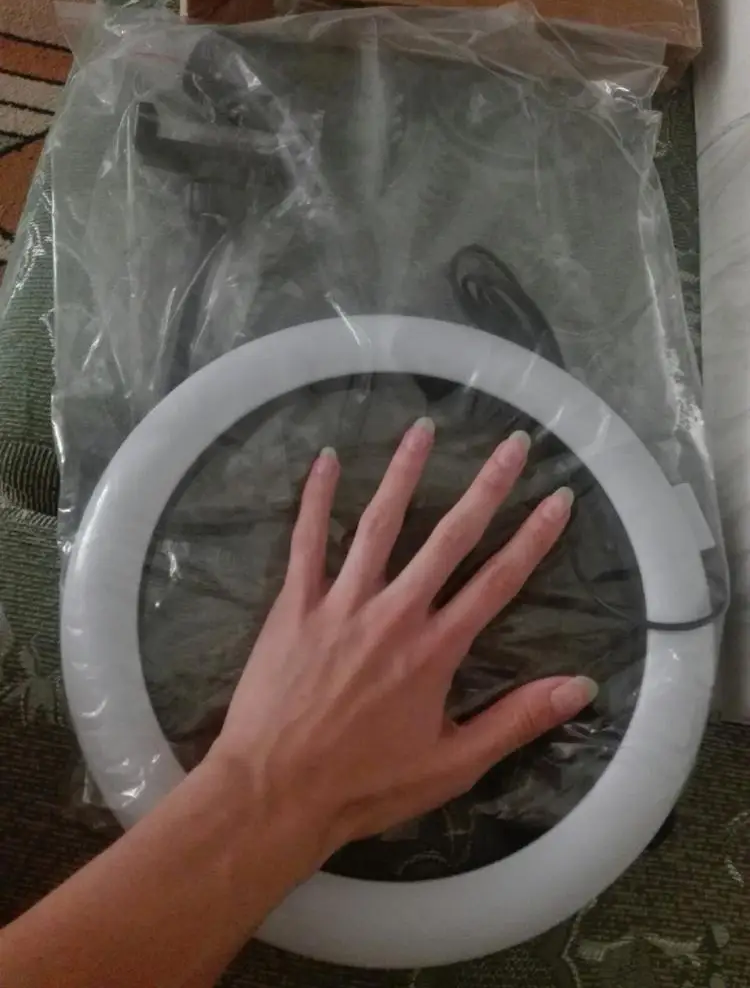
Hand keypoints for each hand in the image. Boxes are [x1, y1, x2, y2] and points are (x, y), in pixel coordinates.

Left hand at [211, 418, 595, 864]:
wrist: (276, 792)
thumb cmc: (366, 784)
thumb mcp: (454, 765)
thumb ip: (517, 721)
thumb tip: (582, 687)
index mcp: (436, 649)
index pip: (497, 581)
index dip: (533, 538)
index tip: (558, 498)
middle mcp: (395, 613)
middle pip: (449, 538)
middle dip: (486, 488)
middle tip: (512, 444)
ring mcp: (341, 602)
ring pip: (379, 525)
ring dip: (405, 474)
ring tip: (425, 428)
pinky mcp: (295, 605)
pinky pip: (306, 541)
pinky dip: (315, 499)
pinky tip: (327, 460)